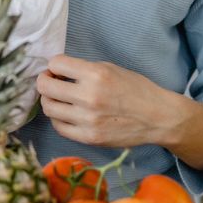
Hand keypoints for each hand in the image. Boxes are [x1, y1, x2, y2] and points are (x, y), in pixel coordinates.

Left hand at [36, 54, 176, 148]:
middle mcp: (89, 97)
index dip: (54, 65)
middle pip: (45, 87)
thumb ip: (83, 69)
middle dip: (45, 81)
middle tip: (52, 81)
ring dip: (50, 100)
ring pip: (49, 108)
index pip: (56, 64)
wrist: (157, 117)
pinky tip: (67, 113)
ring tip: (60, 98)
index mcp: (96, 74)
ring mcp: (88, 120)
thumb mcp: (111, 68)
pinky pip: (59, 127)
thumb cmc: (135, 89)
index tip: (58, 69)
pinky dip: (59, 118)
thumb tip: (57, 71)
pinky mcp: (89, 138)